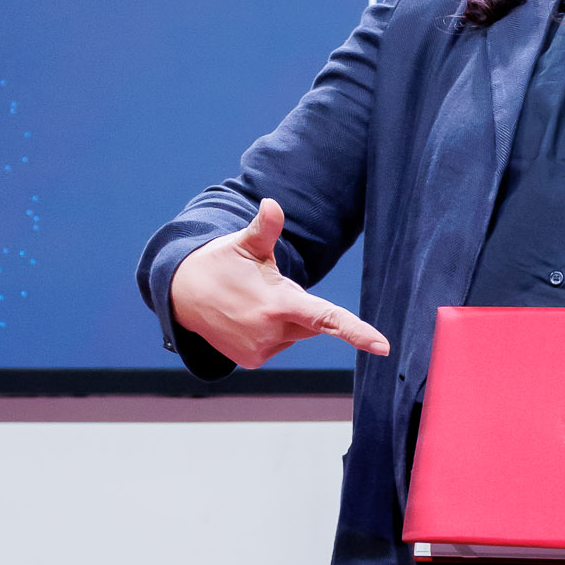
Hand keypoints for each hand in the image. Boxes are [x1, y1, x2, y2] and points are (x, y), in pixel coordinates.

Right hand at [169, 199, 390, 369]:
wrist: (182, 294)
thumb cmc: (221, 263)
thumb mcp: (245, 243)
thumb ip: (266, 227)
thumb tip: (272, 203)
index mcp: (278, 304)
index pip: (327, 319)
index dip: (357, 332)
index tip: (383, 346)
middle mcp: (271, 332)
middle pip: (310, 322)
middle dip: (297, 304)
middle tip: (265, 286)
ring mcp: (261, 350)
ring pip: (294, 334)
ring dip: (282, 318)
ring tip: (250, 302)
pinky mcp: (253, 361)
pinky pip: (277, 344)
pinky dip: (270, 332)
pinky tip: (245, 318)